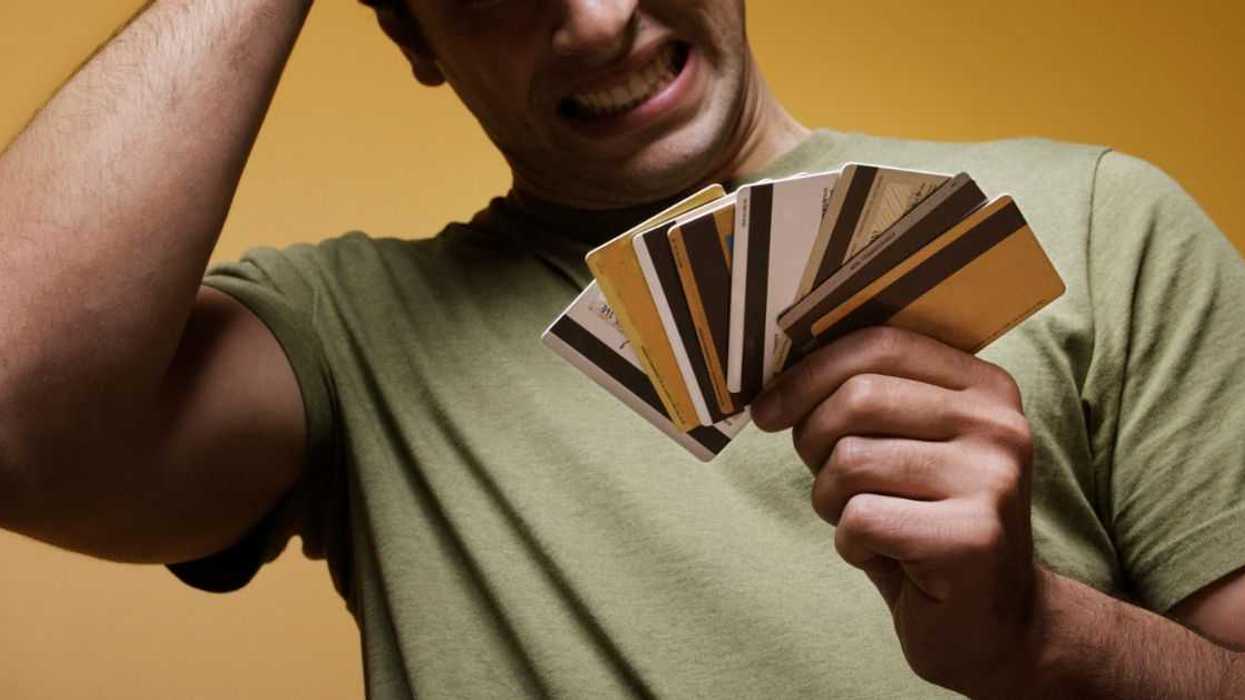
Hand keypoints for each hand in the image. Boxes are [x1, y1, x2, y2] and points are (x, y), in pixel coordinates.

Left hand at [753, 327, 1041, 696]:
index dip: (809, 373)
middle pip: (858, 399)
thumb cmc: (926, 525)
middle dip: (814, 443)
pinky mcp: (972, 538)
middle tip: (828, 483)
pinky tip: (887, 557)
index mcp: (985, 387)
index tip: (766, 410)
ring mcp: (992, 481)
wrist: (995, 627)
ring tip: (867, 525)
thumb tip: (775, 374)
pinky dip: (850, 544)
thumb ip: (865, 402)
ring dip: (831, 501)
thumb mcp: (904, 449)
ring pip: (850, 460)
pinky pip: (859, 519)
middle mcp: (999, 425)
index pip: (881, 345)